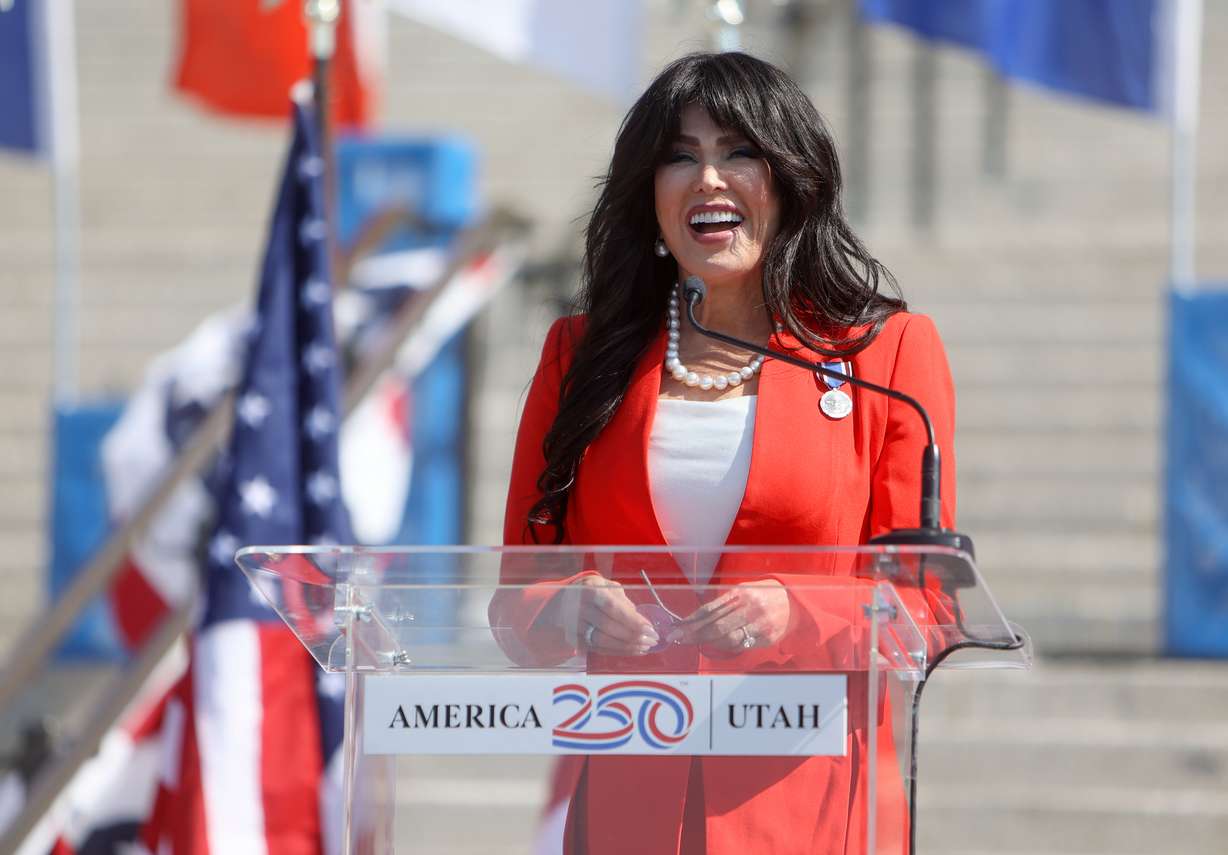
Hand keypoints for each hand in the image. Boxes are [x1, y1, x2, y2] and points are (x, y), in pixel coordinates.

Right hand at [572, 576, 659, 655]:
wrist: (564, 600)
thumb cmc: (593, 592)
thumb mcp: (608, 587)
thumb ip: (623, 602)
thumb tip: (640, 620)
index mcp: (590, 590)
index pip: (612, 607)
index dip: (631, 620)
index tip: (649, 628)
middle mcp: (579, 608)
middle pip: (607, 626)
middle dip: (633, 635)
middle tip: (652, 639)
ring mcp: (575, 626)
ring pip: (602, 641)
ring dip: (627, 646)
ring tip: (645, 647)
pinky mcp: (575, 640)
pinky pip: (599, 649)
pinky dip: (619, 651)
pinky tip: (634, 650)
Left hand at [668, 580, 789, 652]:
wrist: (794, 603)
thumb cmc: (764, 595)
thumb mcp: (744, 590)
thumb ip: (724, 602)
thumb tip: (697, 617)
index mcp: (742, 593)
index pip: (710, 609)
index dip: (691, 621)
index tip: (678, 628)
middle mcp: (751, 608)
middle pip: (716, 626)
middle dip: (694, 634)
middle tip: (679, 639)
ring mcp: (760, 625)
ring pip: (727, 639)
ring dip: (709, 642)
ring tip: (697, 641)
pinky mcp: (767, 638)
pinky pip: (741, 646)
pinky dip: (726, 646)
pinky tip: (717, 644)